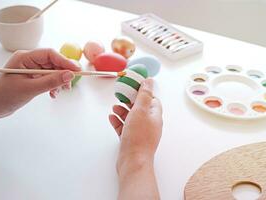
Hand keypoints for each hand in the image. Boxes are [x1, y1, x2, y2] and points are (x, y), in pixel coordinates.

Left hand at [0, 48, 79, 131]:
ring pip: (52, 71)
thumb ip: (51, 81)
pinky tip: (52, 94)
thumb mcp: (30, 89)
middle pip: (53, 62)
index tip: (76, 70)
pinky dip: (53, 85)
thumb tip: (69, 75)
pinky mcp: (33, 77)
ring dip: (58, 81)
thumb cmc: (5, 96)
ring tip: (58, 92)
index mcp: (24, 57)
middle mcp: (29, 60)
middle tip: (69, 85)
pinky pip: (48, 78)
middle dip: (62, 74)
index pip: (50, 54)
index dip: (65, 61)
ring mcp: (31, 69)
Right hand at [109, 79, 162, 199]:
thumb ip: (144, 94)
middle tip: (120, 96)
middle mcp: (149, 124)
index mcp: (155, 116)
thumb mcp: (141, 110)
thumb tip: (149, 80)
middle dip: (130, 101)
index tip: (132, 86)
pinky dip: (118, 122)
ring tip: (114, 107)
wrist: (133, 161)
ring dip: (122, 111)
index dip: (143, 92)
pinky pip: (124, 127)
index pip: (152, 100)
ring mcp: (140, 132)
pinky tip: (111, 118)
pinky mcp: (130, 140)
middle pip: (140, 108)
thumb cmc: (138, 136)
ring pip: (131, 117)